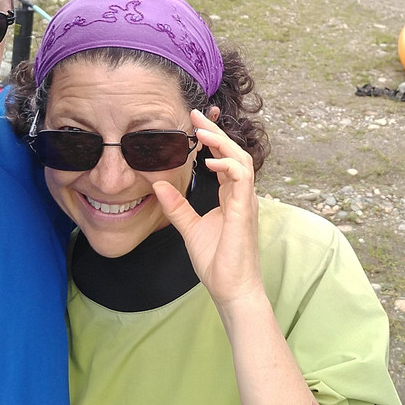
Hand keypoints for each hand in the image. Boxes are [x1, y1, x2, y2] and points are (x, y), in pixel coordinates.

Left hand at [152, 108, 261, 306]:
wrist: (231, 289)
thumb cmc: (217, 262)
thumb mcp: (189, 228)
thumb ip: (176, 207)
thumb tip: (158, 185)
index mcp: (232, 197)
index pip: (225, 159)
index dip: (213, 139)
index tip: (195, 123)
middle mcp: (242, 195)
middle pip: (234, 152)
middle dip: (216, 132)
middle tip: (197, 115)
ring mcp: (246, 201)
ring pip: (241, 159)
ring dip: (223, 142)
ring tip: (203, 131)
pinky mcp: (244, 211)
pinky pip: (242, 178)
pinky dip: (227, 165)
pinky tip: (210, 162)